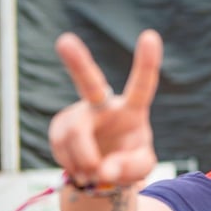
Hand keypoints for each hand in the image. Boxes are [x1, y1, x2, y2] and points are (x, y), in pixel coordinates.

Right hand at [49, 30, 162, 185]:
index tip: (151, 36)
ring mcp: (79, 114)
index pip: (142, 85)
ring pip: (74, 135)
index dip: (147, 62)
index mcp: (132, 109)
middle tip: (64, 41)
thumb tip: (103, 171)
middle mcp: (103, 105)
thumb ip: (129, 169)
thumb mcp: (140, 167)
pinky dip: (72, 165)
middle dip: (76, 61)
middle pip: (88, 82)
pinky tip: (81, 169)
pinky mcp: (60, 126)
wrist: (104, 169)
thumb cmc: (129, 160)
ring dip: (84, 162)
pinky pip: (61, 148)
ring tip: (94, 174)